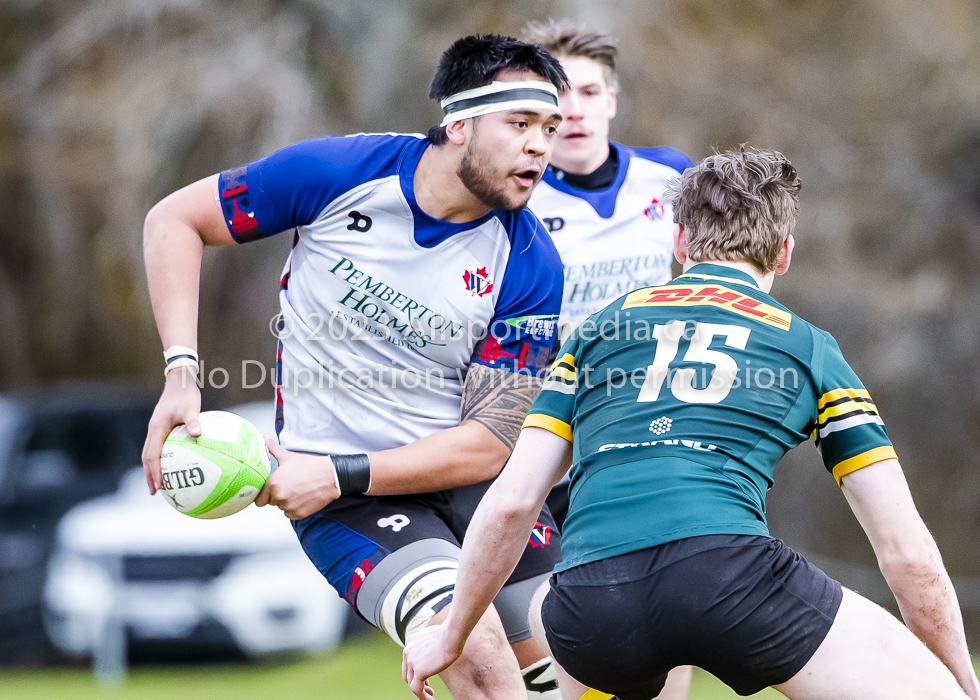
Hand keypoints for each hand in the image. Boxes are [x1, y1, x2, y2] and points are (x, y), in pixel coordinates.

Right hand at [142, 367, 201, 494]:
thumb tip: (199, 433)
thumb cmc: (186, 394)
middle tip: (154, 491)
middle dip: (149, 475)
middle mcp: (153, 430)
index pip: (152, 455)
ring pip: (150, 452)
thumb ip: (193, 421)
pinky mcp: (161, 427)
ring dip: (152, 468)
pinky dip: (160, 458)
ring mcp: (156, 429)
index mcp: (157, 429)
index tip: (158, 486)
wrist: (179, 381)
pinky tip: (172, 464)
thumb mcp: (192, 408)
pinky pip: (158, 447)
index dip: (154, 472)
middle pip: (147, 457)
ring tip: (159, 483)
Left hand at [255, 437, 339, 519]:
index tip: (271, 490)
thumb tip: (264, 437)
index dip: (265, 494)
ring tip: (298, 491)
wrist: (330, 476)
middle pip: (271, 503)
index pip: (259, 499)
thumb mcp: (288, 456)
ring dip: (287, 503)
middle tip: (289, 486)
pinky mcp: (299, 514)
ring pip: (282, 508)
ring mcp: (289, 506)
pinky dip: (295, 509)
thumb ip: (272, 448)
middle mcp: (279, 496)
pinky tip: (303, 498)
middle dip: (277, 496)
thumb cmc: (310, 466)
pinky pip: (291, 514)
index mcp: (273, 483)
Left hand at [402, 623, 462, 699]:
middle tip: (429, 687)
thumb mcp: (434, 636)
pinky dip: (423, 697)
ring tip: (431, 695)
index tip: (426, 678)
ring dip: (421, 691)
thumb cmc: (449, 634)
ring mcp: (411, 661)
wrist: (451, 635)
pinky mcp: (419, 671)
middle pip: (407, 673)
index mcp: (410, 642)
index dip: (415, 671)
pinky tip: (431, 699)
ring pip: (411, 683)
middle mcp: (407, 651)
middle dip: (417, 681)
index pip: (408, 661)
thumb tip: (436, 647)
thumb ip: (430, 643)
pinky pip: (416, 689)